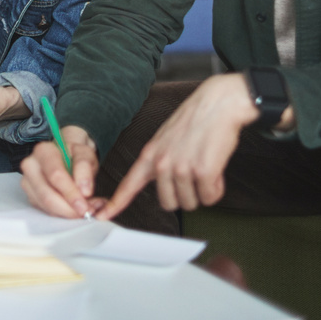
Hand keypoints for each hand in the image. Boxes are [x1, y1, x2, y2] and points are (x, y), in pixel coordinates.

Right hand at [20, 127, 104, 218]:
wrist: (67, 157)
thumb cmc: (74, 155)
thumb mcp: (85, 154)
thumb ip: (85, 169)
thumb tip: (84, 191)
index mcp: (43, 151)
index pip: (55, 175)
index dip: (70, 193)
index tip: (85, 205)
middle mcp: (31, 166)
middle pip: (47, 195)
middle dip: (68, 208)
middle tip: (86, 211)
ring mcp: (28, 182)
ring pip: (46, 206)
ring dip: (66, 212)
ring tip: (83, 209)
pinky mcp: (31, 196)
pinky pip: (45, 210)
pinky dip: (61, 213)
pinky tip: (72, 208)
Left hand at [99, 73, 258, 219]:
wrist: (217, 104)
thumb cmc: (196, 121)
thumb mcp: (166, 138)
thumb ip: (160, 161)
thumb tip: (163, 183)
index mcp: (150, 154)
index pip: (128, 184)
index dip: (115, 203)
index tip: (102, 215)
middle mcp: (162, 163)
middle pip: (169, 204)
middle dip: (184, 196)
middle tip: (194, 177)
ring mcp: (181, 168)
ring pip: (191, 203)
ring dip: (202, 191)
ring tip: (205, 167)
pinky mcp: (202, 172)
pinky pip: (209, 197)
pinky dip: (216, 188)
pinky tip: (216, 169)